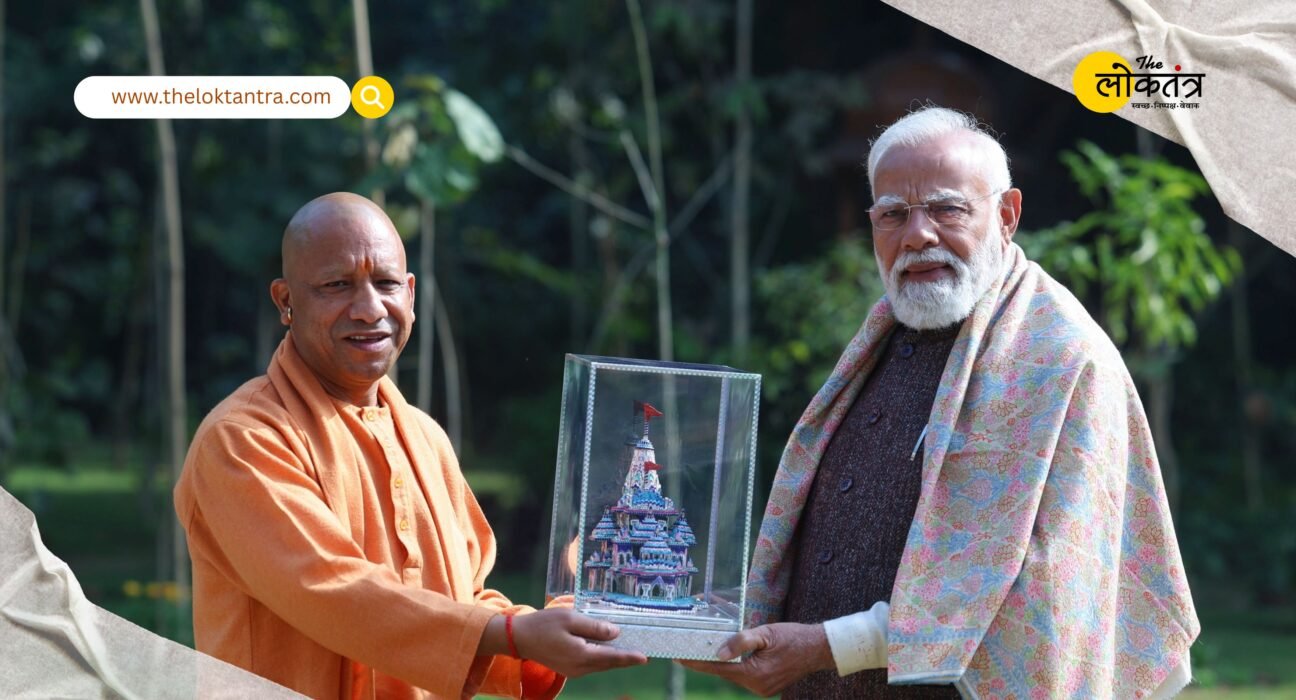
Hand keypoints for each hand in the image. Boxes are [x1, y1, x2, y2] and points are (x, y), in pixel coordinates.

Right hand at [509, 608, 647, 677]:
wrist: (519, 638)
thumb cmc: (543, 624)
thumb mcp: (570, 618)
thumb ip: (594, 627)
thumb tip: (615, 633)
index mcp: (581, 655)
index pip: (612, 657)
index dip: (630, 657)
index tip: (645, 657)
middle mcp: (579, 667)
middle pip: (608, 663)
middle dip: (625, 659)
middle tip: (643, 653)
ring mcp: (573, 670)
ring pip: (600, 665)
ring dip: (614, 659)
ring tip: (630, 651)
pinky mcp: (568, 668)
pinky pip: (591, 664)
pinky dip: (603, 658)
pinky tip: (608, 650)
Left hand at [677, 623, 833, 696]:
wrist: (819, 649)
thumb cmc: (793, 637)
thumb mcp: (765, 633)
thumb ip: (740, 642)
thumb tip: (718, 653)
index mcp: (755, 674)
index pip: (718, 668)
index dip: (697, 662)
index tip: (679, 658)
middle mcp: (757, 686)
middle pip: (725, 672)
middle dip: (708, 661)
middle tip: (689, 650)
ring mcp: (763, 689)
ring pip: (735, 674)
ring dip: (724, 663)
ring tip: (709, 649)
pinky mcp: (767, 687)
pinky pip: (746, 676)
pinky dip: (737, 666)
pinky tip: (731, 656)